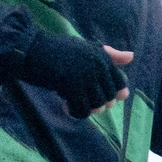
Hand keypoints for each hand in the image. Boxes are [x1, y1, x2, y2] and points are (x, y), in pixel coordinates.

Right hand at [13, 32, 131, 116]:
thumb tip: (132, 57)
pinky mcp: (72, 86)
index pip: (120, 83)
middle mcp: (97, 65)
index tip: (95, 94)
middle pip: (109, 97)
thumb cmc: (57, 49)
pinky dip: (75, 112)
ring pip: (97, 105)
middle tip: (81, 100)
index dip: (111, 94)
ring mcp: (85, 76)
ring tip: (72, 103)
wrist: (30, 49)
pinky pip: (82, 109)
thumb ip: (109, 54)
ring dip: (86, 109)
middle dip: (97, 104)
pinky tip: (65, 107)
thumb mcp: (86, 49)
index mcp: (102, 56)